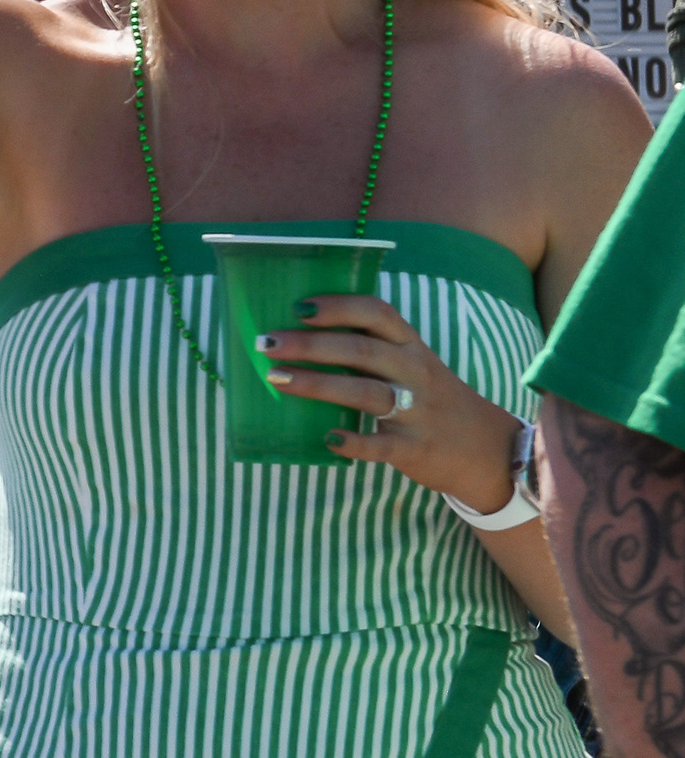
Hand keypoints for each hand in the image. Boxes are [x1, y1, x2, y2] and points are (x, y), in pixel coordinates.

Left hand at [264, 295, 527, 511]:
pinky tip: (327, 438)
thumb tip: (297, 337)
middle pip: (361, 351)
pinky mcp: (416, 448)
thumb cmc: (431, 400)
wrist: (489, 450)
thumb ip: (368, 350)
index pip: (378, 314)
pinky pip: (382, 444)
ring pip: (366, 392)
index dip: (339, 307)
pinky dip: (355, 442)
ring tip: (277, 379)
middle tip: (267, 344)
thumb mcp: (411, 365)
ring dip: (318, 384)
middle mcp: (416, 372)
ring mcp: (418, 411)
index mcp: (411, 346)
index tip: (298, 307)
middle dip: (311, 345)